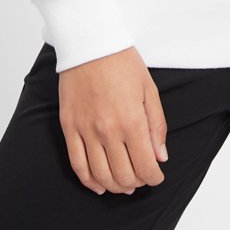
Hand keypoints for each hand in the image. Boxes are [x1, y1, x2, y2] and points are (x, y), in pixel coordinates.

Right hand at [58, 45, 168, 195]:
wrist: (91, 42)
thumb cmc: (122, 62)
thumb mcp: (149, 89)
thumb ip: (156, 125)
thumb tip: (160, 157)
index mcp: (132, 120)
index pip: (145, 166)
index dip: (153, 177)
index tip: (157, 176)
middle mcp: (108, 130)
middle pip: (123, 175)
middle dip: (136, 183)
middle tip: (141, 177)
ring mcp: (86, 130)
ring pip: (101, 175)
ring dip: (115, 186)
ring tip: (124, 183)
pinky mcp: (69, 127)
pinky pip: (77, 164)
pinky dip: (89, 181)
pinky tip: (99, 185)